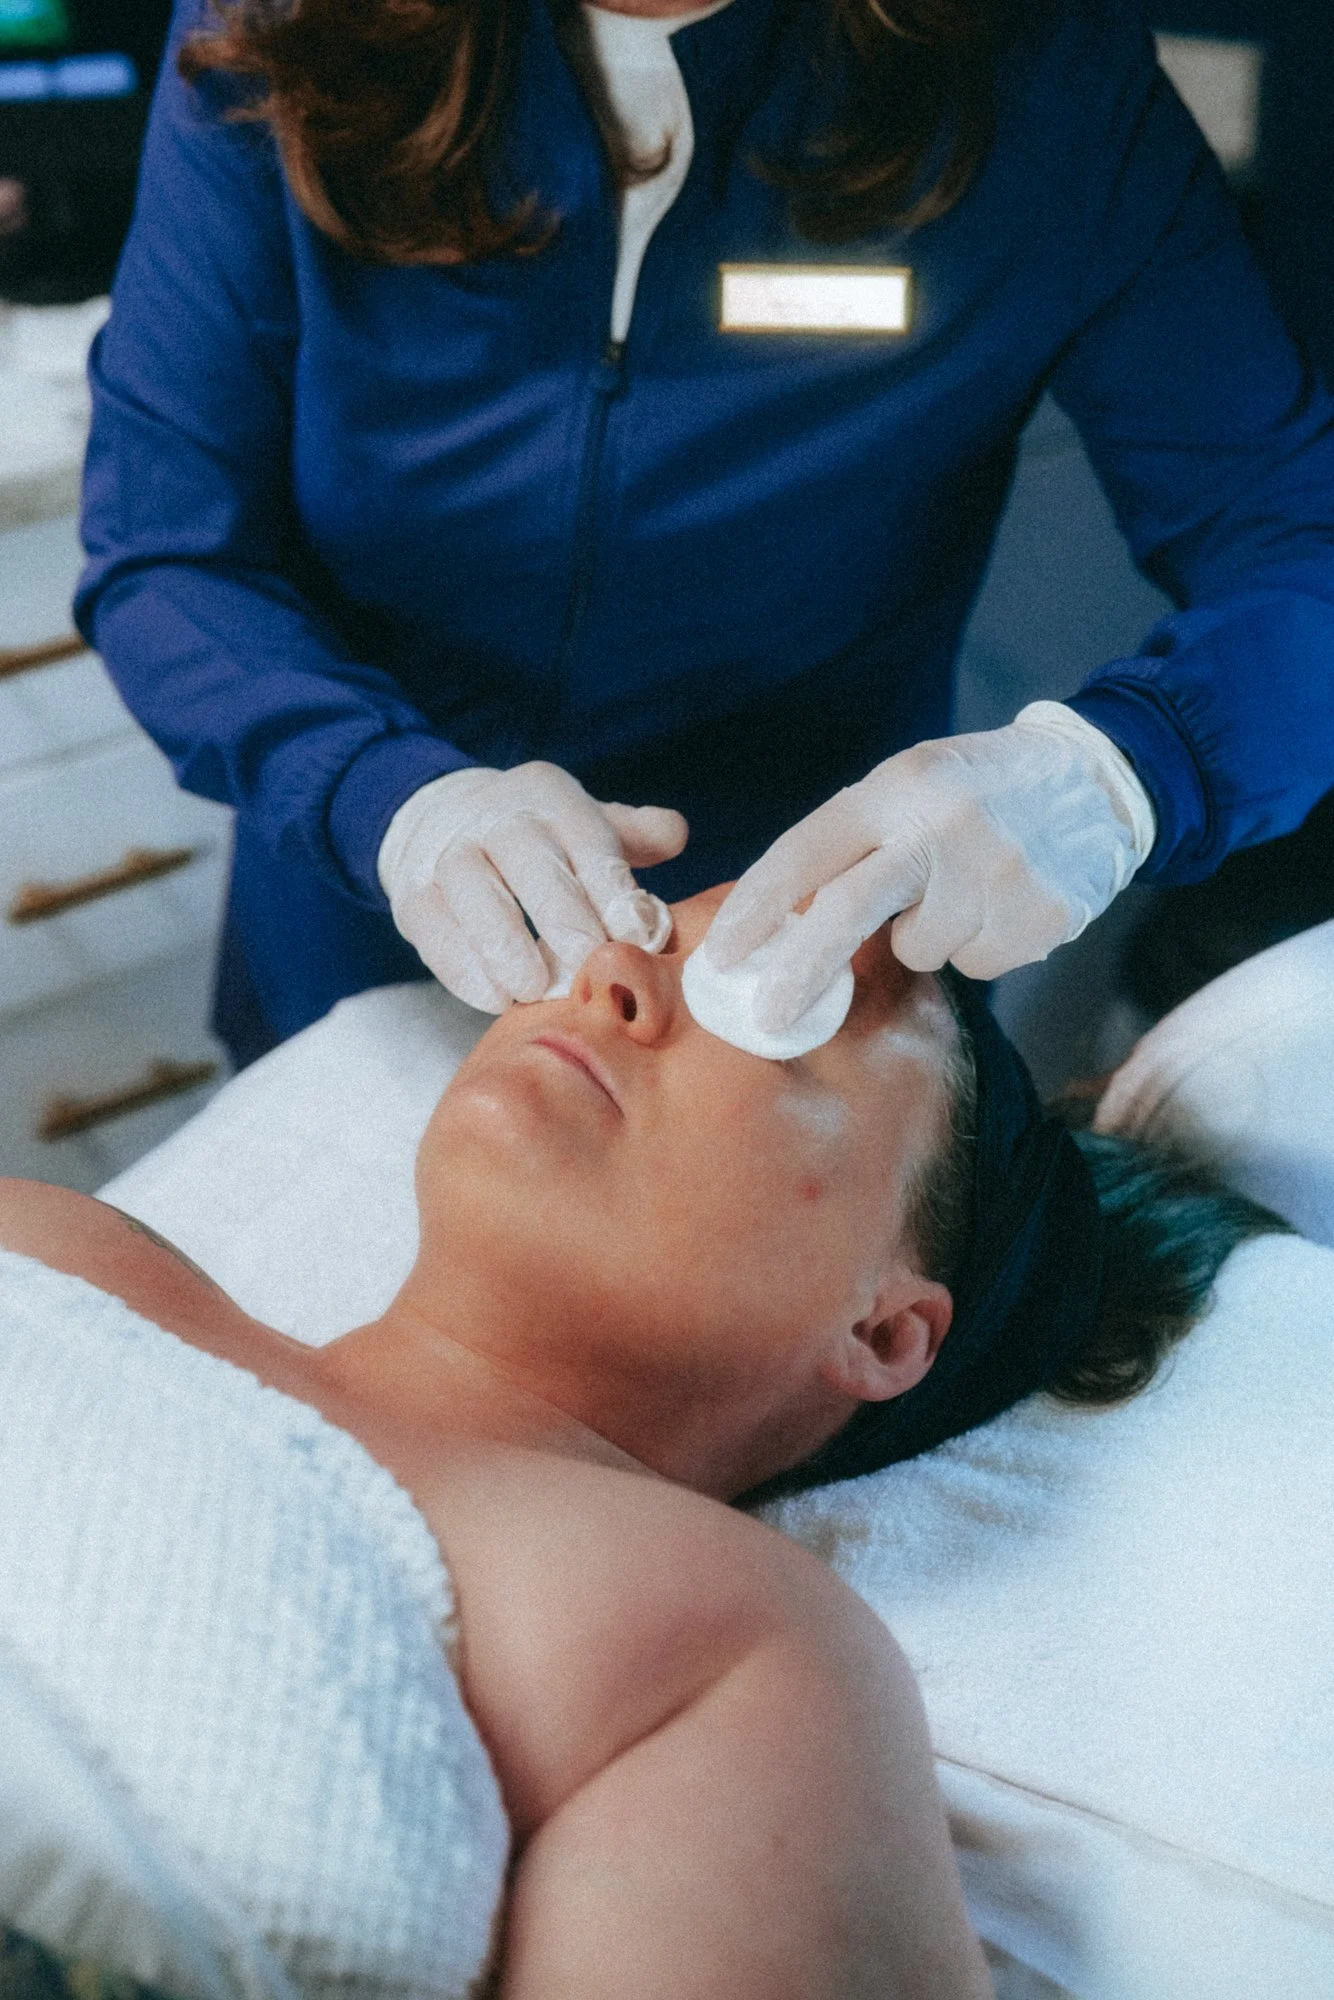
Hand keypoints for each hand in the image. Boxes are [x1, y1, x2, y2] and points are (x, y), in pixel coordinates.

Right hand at [378, 761, 687, 1011]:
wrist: (439, 823)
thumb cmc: (537, 840)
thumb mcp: (584, 824)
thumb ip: (633, 834)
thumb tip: (675, 833)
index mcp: (549, 798)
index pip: (585, 835)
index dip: (611, 885)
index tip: (636, 933)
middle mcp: (495, 817)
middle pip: (527, 860)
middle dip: (561, 914)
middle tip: (588, 961)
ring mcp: (447, 854)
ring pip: (472, 892)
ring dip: (505, 945)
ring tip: (535, 989)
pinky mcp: (414, 895)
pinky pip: (434, 930)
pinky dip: (463, 968)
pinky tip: (494, 998)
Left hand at [701, 702, 1155, 1030]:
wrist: (1096, 780)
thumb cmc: (972, 794)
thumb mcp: (907, 789)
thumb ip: (850, 846)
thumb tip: (778, 931)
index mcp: (895, 789)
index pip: (806, 852)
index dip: (757, 908)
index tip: (721, 956)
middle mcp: (941, 825)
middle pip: (849, 909)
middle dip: (801, 971)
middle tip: (768, 1017)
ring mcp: (995, 871)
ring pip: (920, 949)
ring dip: (928, 935)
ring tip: (964, 887)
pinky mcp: (1038, 915)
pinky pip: (975, 963)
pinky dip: (978, 944)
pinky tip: (1003, 902)